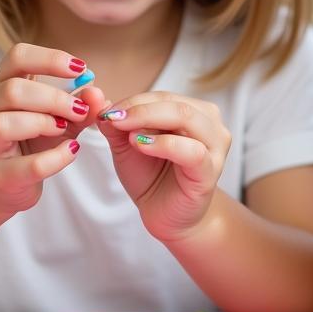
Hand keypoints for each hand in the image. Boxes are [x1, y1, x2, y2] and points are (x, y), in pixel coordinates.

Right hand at [0, 44, 104, 215]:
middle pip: (12, 90)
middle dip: (54, 98)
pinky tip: (71, 150)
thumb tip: (97, 93)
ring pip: (5, 123)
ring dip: (44, 123)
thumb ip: (80, 106)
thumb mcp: (60, 119)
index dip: (50, 58)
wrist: (2, 185)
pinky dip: (56, 157)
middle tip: (79, 110)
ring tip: (64, 129)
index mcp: (1, 85)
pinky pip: (28, 164)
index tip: (81, 69)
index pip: (17, 56)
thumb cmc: (31, 143)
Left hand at [95, 92, 230, 241]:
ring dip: (151, 120)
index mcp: (194, 112)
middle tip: (112, 117)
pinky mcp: (210, 171)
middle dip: (139, 108)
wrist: (166, 215)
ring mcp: (214, 147)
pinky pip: (192, 151)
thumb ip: (116, 124)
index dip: (133, 101)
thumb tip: (98, 102)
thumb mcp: (128, 145)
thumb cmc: (153, 177)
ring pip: (187, 118)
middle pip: (176, 104)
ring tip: (127, 133)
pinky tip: (142, 145)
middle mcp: (210, 125)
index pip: (163, 96)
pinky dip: (165, 144)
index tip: (105, 112)